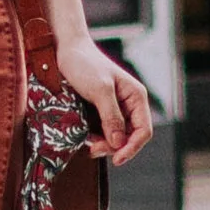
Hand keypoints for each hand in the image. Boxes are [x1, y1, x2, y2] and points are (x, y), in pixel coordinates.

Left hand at [56, 39, 153, 165]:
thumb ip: (111, 116)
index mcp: (136, 97)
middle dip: (114, 147)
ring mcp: (115, 108)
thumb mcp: (99, 90)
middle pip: (130, 137)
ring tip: (87, 142)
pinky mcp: (100, 111)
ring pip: (116, 137)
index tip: (116, 159)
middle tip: (93, 149)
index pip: (143, 130)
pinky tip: (84, 136)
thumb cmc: (84, 64)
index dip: (132, 147)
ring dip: (103, 144)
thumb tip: (119, 142)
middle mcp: (129, 104)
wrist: (66, 49)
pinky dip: (95, 138)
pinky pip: (103, 131)